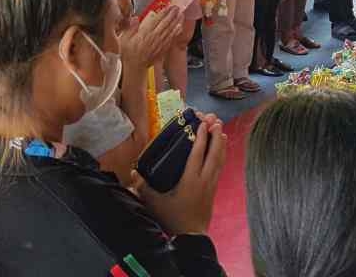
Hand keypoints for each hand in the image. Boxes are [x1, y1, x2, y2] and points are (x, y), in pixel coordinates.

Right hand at [121, 4, 183, 69]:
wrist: (134, 67)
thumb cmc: (128, 53)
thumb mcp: (124, 39)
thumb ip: (130, 28)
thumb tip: (135, 18)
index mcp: (145, 33)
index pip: (157, 20)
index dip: (164, 12)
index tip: (169, 6)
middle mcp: (155, 37)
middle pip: (166, 23)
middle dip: (172, 14)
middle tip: (177, 7)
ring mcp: (160, 43)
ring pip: (171, 30)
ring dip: (176, 22)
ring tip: (181, 15)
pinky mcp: (163, 49)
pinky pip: (171, 39)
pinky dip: (176, 32)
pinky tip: (179, 28)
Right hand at [132, 116, 226, 234]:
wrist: (190, 236)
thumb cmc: (172, 219)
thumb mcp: (154, 203)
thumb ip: (143, 187)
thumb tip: (133, 173)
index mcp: (190, 180)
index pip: (198, 154)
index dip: (202, 137)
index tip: (203, 124)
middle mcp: (204, 179)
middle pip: (214, 153)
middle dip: (215, 135)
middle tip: (214, 120)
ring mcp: (211, 184)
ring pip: (220, 159)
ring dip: (220, 143)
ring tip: (220, 129)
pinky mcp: (214, 189)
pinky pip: (220, 167)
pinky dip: (221, 155)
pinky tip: (221, 149)